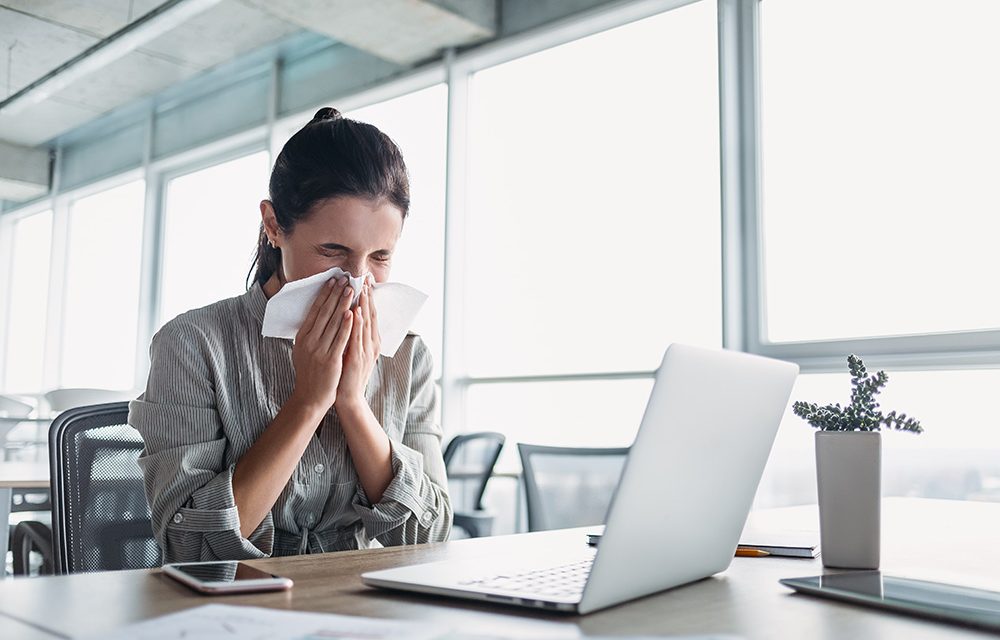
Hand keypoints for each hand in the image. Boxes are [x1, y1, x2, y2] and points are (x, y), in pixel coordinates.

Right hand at [289, 277, 354, 416]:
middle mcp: (309, 341)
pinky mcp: (331, 360)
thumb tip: (316, 315)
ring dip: (343, 304)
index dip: (324, 295)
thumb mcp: (303, 350)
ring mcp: (319, 350)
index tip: (332, 281)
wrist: (310, 397)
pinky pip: (340, 339)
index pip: (314, 311)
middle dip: (335, 294)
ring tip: (351, 290)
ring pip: (334, 322)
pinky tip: (352, 313)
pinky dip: (346, 325)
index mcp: (302, 337)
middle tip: (344, 279)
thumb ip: (310, 334)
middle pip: (324, 313)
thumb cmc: (310, 372)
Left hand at [335, 279, 380, 411]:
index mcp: (370, 340)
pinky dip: (357, 324)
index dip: (367, 297)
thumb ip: (352, 334)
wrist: (347, 397)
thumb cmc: (346, 373)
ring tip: (361, 288)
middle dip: (367, 296)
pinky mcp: (358, 358)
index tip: (364, 281)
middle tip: (365, 278)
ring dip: (364, 305)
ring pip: (366, 323)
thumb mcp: (351, 349)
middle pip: (370, 315)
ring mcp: (365, 351)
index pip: (369, 314)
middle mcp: (371, 343)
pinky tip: (355, 312)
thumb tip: (348, 316)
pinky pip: (357, 337)